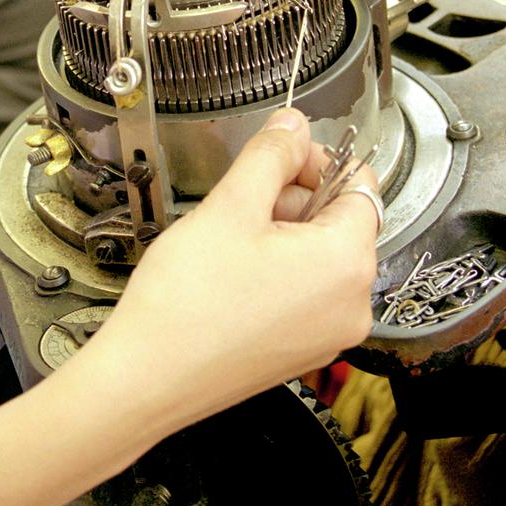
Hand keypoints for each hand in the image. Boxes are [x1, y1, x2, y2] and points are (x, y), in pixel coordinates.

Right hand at [83, 108, 379, 438]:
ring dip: (281, 232)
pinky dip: (276, 268)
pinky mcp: (302, 349)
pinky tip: (232, 271)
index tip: (277, 155)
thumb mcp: (230, 206)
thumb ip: (270, 154)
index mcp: (347, 264)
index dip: (315, 159)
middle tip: (241, 200)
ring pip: (319, 255)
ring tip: (229, 240)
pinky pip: (304, 290)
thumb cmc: (186, 305)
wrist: (146, 380)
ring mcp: (328, 333)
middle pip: (340, 220)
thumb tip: (294, 126)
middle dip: (293, 197)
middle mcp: (351, 304)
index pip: (359, 183)